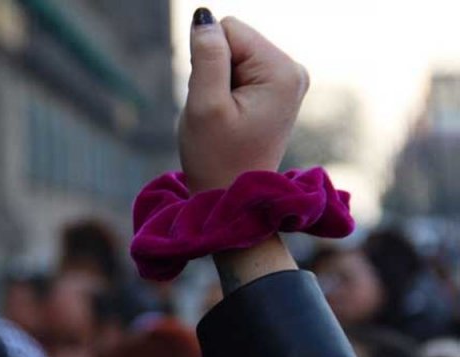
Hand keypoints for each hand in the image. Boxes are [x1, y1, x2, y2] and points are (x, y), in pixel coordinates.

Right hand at [180, 12, 308, 191]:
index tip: (215, 100)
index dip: (208, 61)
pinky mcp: (276, 91)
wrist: (233, 199)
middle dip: (215, 72)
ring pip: (232, 56)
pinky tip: (232, 119)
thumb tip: (203, 17)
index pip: (229, 29)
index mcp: (282, 71)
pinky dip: (226, 92)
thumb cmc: (217, 158)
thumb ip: (206, 56)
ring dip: (218, 84)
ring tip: (226, 119)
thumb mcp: (205, 105)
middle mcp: (293, 70)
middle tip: (219, 113)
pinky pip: (238, 72)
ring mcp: (287, 81)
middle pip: (233, 41)